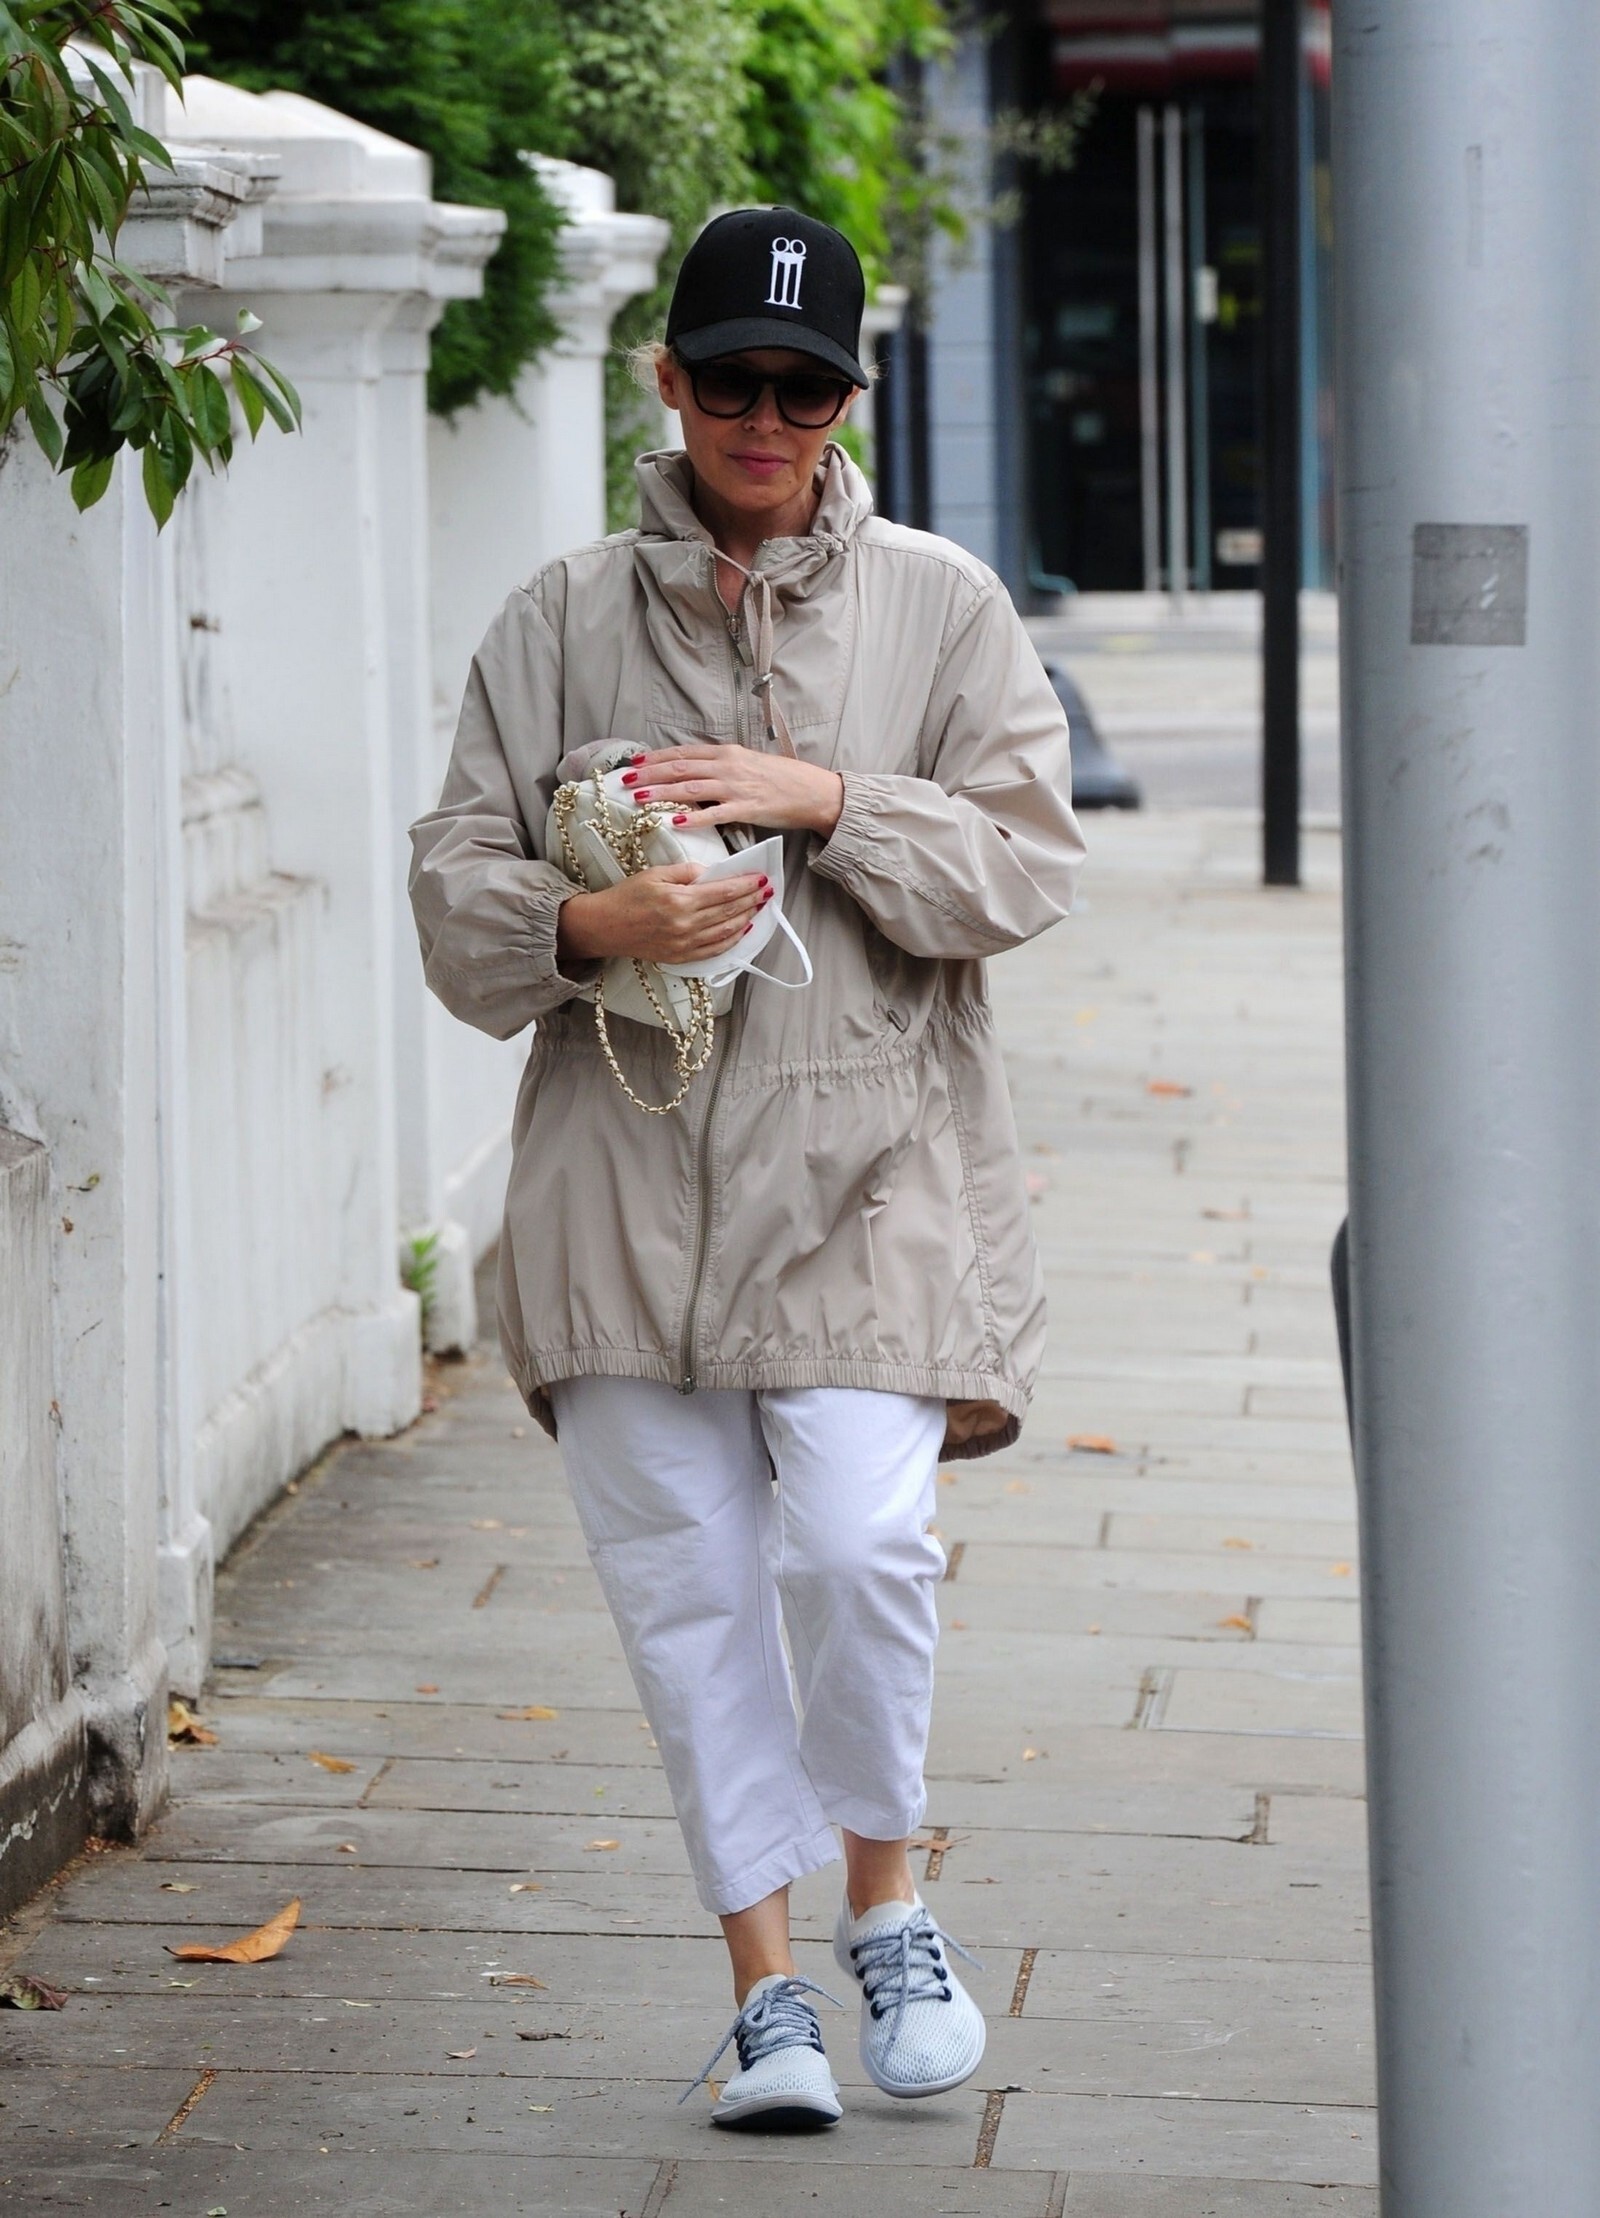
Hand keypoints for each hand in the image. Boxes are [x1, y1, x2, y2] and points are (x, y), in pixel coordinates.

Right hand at [557, 863, 769, 967]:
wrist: (604, 927)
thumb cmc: (626, 897)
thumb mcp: (656, 874)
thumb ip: (688, 872)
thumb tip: (713, 873)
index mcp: (680, 901)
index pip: (724, 892)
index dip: (746, 885)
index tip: (761, 878)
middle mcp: (685, 925)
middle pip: (729, 911)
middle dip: (751, 900)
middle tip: (766, 891)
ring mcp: (684, 945)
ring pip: (727, 932)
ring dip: (747, 919)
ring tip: (758, 907)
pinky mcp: (681, 957)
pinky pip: (715, 950)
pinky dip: (733, 940)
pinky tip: (742, 929)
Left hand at [621, 745, 843, 836]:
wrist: (811, 791)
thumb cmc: (780, 780)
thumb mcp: (747, 765)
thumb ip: (720, 767)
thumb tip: (694, 772)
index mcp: (726, 754)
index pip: (683, 752)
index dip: (656, 757)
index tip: (634, 762)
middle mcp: (727, 766)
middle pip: (680, 767)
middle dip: (650, 773)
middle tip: (626, 780)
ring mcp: (736, 787)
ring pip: (690, 787)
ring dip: (662, 792)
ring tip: (639, 798)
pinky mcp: (746, 809)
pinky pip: (714, 813)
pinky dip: (692, 817)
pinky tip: (674, 821)